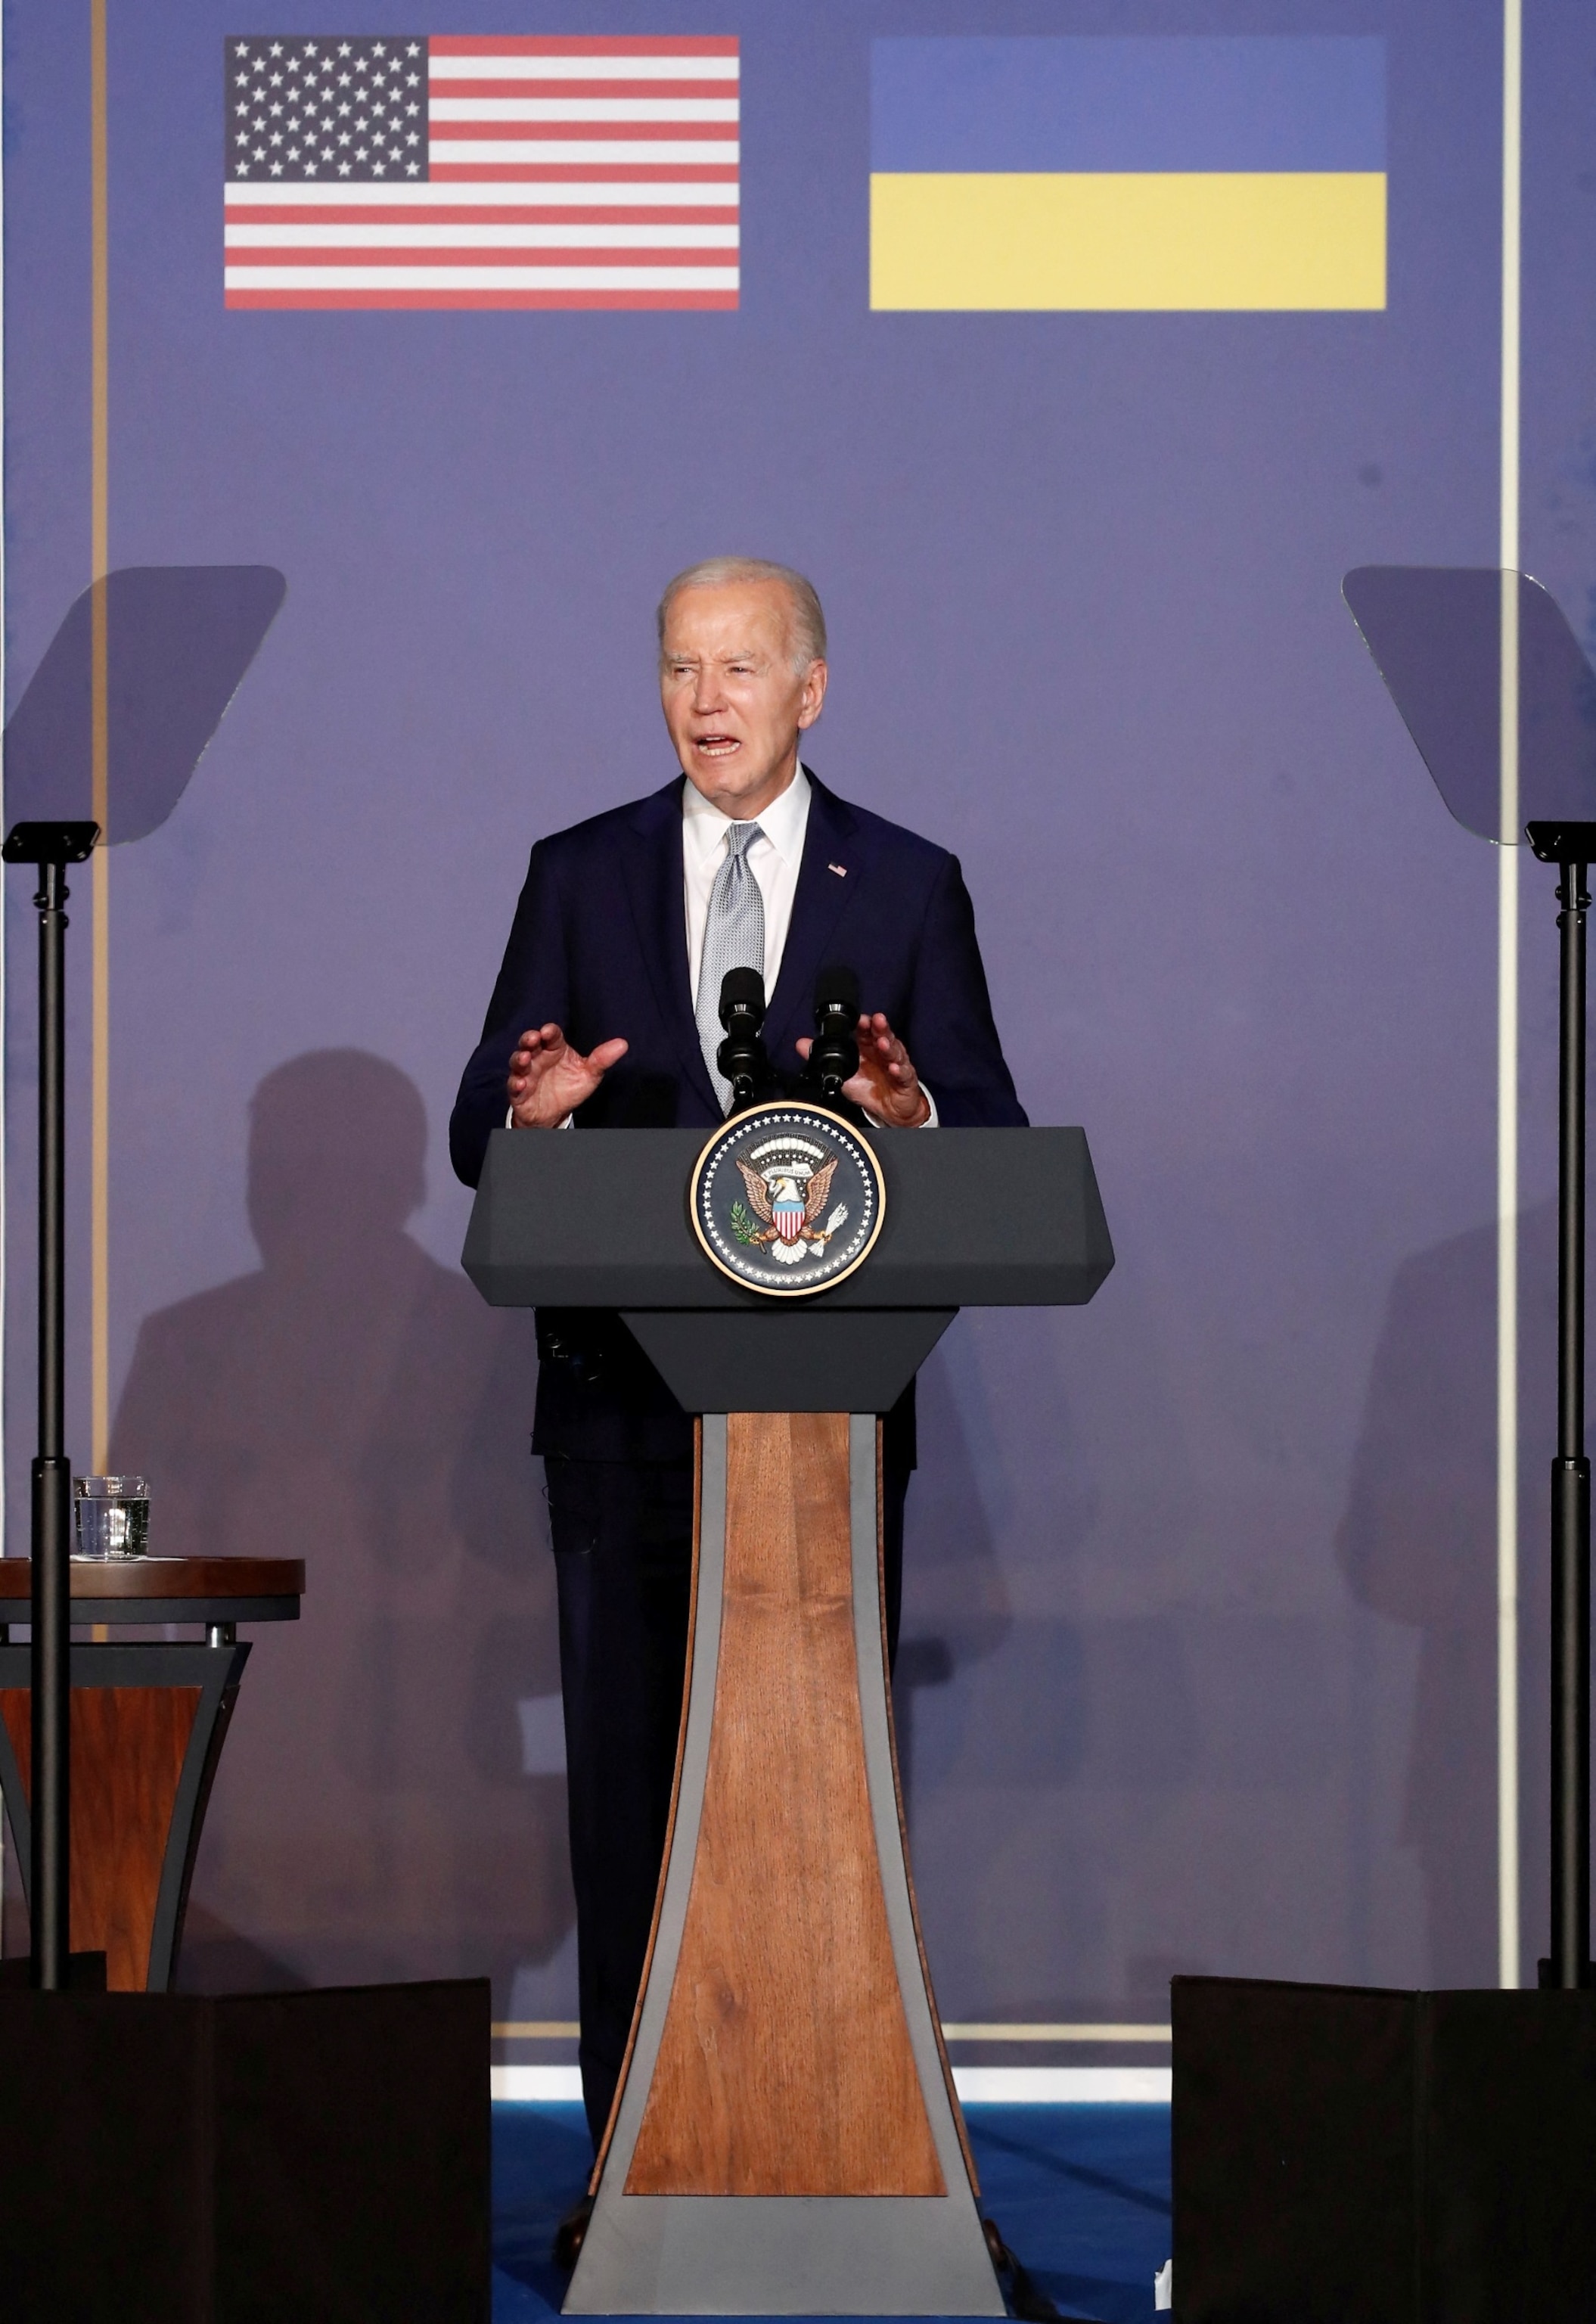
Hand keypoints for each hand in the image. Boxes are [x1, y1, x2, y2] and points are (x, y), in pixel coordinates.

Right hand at [508, 1023, 627, 1126]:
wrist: (556, 1114)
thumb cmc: (569, 1087)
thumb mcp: (588, 1074)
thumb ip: (602, 1059)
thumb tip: (623, 1044)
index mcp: (555, 1049)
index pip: (551, 1036)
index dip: (549, 1032)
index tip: (548, 1031)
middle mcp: (538, 1058)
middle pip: (529, 1044)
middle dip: (529, 1039)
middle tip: (533, 1038)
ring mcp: (527, 1074)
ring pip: (518, 1062)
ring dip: (519, 1059)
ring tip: (525, 1059)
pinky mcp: (519, 1091)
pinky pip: (514, 1086)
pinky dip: (516, 1084)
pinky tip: (522, 1083)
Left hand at [797, 1012, 929, 1126]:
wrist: (891, 1111)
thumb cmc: (870, 1088)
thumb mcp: (843, 1073)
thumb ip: (823, 1058)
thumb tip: (801, 1044)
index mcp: (869, 1048)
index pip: (867, 1031)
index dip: (863, 1024)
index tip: (857, 1019)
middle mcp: (883, 1053)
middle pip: (883, 1036)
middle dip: (880, 1028)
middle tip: (875, 1021)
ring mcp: (897, 1064)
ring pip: (895, 1052)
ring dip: (889, 1047)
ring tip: (883, 1043)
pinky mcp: (906, 1080)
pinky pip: (904, 1074)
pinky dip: (900, 1071)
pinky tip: (894, 1068)